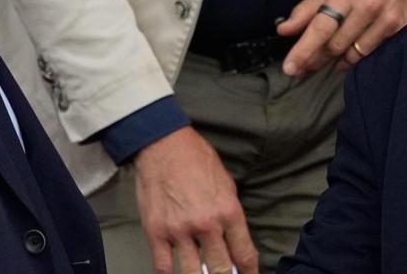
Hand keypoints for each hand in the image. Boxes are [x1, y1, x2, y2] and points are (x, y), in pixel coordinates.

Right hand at [132, 127, 256, 273]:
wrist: (164, 146)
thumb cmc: (197, 160)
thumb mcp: (226, 184)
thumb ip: (230, 214)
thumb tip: (233, 239)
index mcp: (228, 212)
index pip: (245, 253)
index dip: (250, 271)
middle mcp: (207, 225)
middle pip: (221, 269)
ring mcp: (180, 231)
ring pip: (193, 273)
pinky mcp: (156, 232)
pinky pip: (163, 266)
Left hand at [277, 0, 406, 75]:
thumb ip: (306, 9)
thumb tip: (284, 30)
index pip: (321, 27)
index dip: (303, 50)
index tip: (289, 68)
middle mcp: (369, 5)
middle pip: (335, 45)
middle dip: (316, 59)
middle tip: (303, 66)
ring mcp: (388, 18)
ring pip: (354, 55)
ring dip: (336, 61)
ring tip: (327, 57)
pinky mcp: (401, 29)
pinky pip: (372, 54)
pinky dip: (356, 57)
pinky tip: (349, 53)